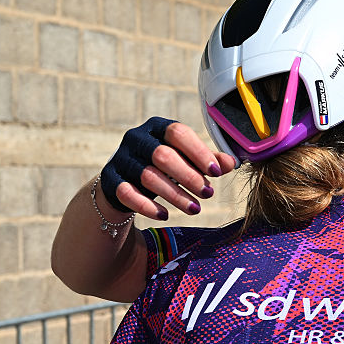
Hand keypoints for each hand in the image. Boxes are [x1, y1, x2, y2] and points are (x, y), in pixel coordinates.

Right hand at [101, 118, 236, 219]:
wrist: (125, 183)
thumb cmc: (163, 168)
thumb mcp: (186, 161)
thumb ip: (208, 161)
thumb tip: (232, 162)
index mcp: (158, 127)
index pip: (178, 132)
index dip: (198, 152)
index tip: (216, 172)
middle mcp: (137, 139)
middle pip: (163, 155)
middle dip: (189, 176)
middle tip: (208, 193)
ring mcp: (121, 159)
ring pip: (148, 176)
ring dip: (175, 195)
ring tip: (195, 209)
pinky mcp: (111, 181)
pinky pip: (128, 194)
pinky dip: (148, 206)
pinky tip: (165, 215)